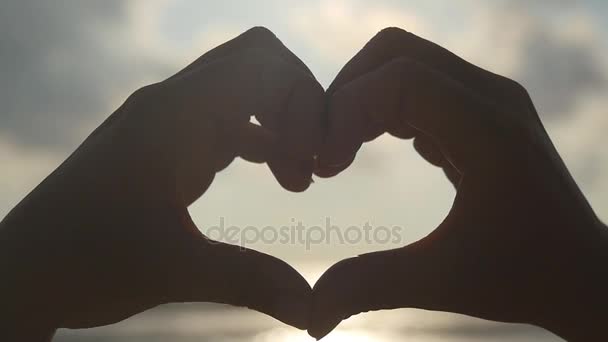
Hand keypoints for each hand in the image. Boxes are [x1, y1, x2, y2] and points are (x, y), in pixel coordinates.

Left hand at [0, 27, 322, 338]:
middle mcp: (172, 105)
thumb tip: (314, 308)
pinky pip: (226, 120)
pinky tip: (269, 175)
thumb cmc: (85, 263)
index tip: (312, 169)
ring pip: (242, 91)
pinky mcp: (165, 145)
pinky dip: (258, 139)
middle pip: (257, 63)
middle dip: (297, 106)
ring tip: (294, 181)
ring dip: (278, 125)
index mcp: (174, 115)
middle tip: (311, 167)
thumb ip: (251, 282)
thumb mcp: (174, 270)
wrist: (23, 271)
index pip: (261, 63)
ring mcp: (167, 123)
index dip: (303, 103)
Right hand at [310, 28, 606, 340]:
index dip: (345, 113)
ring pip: (403, 63)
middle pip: (395, 53)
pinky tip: (374, 149)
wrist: (581, 273)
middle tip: (324, 150)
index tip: (323, 169)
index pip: (397, 79)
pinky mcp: (479, 112)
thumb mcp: (441, 281)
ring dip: (362, 101)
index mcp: (489, 128)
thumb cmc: (524, 276)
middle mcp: (491, 97)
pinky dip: (383, 110)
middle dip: (345, 94)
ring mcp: (487, 100)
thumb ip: (368, 287)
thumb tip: (309, 317)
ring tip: (341, 153)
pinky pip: (417, 86)